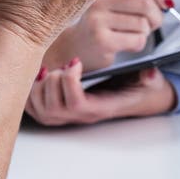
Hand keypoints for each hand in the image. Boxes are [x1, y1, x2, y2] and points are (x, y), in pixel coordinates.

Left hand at [26, 60, 176, 125]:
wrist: (133, 96)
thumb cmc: (137, 86)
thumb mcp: (148, 80)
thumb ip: (149, 77)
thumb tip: (148, 74)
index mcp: (101, 108)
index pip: (76, 104)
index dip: (69, 81)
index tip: (75, 61)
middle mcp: (81, 116)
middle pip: (54, 107)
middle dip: (53, 81)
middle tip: (62, 65)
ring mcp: (68, 117)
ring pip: (42, 110)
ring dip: (39, 86)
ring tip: (49, 69)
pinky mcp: (57, 113)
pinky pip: (34, 110)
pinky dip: (30, 93)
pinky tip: (38, 76)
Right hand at [44, 0, 179, 71]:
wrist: (76, 46)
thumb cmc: (101, 23)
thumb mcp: (122, 2)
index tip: (165, 1)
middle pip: (146, 3)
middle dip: (157, 17)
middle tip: (152, 22)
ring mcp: (98, 18)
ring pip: (143, 24)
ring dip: (146, 32)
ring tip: (132, 32)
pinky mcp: (101, 39)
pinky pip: (137, 40)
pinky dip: (138, 44)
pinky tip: (125, 43)